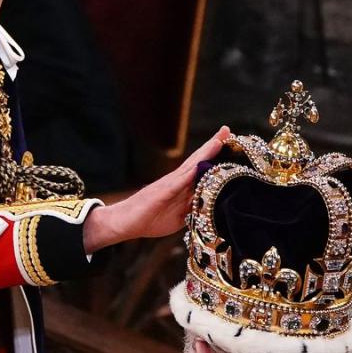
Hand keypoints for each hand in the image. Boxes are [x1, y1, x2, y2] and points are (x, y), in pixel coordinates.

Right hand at [83, 126, 232, 253]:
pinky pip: (181, 180)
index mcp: (180, 187)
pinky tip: (203, 161)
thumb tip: (209, 205)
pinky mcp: (162, 191)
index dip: (213, 155)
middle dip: (213, 145)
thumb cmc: (148, 220)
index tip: (227, 142)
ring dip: (206, 151)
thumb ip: (192, 209)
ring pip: (192, 165)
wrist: (124, 223)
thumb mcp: (178, 217)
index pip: (200, 168)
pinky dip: (193, 170)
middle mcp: (175, 181)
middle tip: (227, 129)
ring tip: (220, 138)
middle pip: (198, 160)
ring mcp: (169, 184)